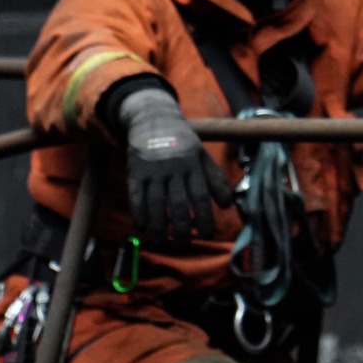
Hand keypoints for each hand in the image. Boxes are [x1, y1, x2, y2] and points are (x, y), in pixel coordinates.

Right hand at [116, 86, 233, 244]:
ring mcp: (152, 169)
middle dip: (181, 228)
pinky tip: (141, 227)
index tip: (207, 234)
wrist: (153, 118)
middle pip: (177, 204)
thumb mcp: (202, 155)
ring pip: (155, 203)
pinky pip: (135, 195)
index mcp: (192, 164)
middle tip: (184, 244)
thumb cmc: (182, 142)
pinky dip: (138, 213)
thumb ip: (216, 179)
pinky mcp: (135, 170)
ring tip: (162, 241)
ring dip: (158, 226)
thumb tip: (228, 205)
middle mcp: (173, 167)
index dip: (204, 218)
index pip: (200, 196)